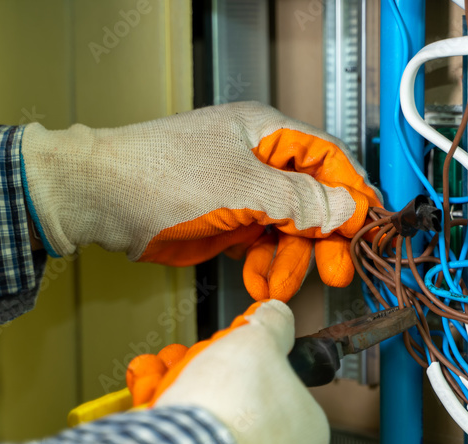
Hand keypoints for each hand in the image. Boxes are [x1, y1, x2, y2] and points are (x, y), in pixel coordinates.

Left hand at [21, 102, 380, 300]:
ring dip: (291, 261)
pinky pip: (260, 247)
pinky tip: (259, 282)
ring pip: (287, 231)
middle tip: (337, 271)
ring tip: (281, 284)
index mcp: (266, 135)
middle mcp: (258, 162)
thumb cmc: (158, 175)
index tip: (367, 231)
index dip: (352, 195)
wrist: (100, 200)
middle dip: (324, 239)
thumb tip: (343, 207)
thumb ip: (298, 201)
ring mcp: (241, 194)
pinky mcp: (225, 223)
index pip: (329, 160)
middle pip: (312, 201)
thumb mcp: (240, 188)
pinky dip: (264, 267)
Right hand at [126, 301, 328, 443]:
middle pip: (236, 407)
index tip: (223, 347)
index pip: (277, 386)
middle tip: (181, 361)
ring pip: (204, 431)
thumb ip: (271, 325)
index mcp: (307, 433)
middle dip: (200, 375)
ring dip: (173, 394)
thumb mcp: (258, 341)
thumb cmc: (233, 410)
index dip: (244, 360)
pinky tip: (144, 410)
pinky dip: (158, 431)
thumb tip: (277, 313)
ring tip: (154, 378)